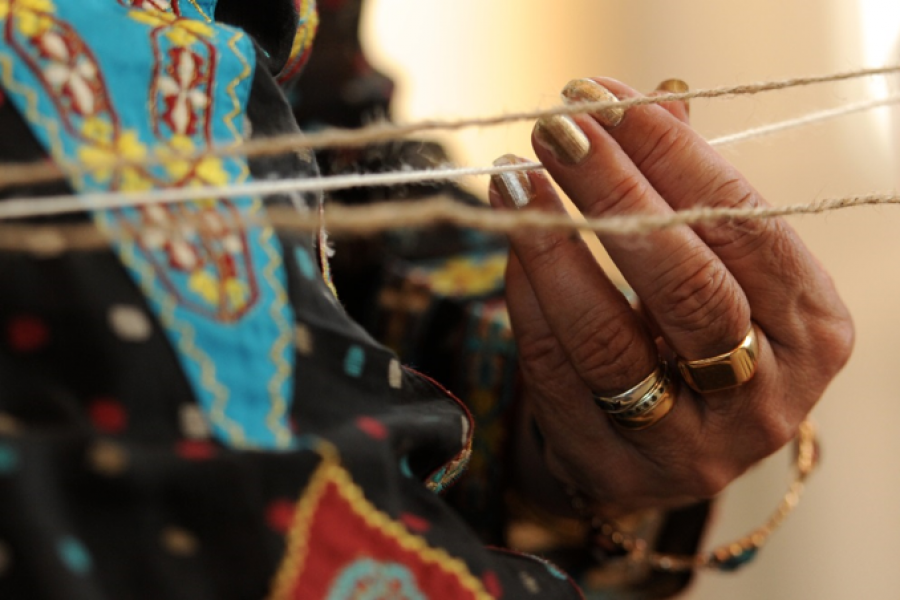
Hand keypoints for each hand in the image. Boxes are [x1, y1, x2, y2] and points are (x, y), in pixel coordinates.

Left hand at [488, 77, 852, 511]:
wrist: (664, 445)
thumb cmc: (697, 335)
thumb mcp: (718, 267)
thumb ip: (690, 191)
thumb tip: (645, 101)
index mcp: (811, 331)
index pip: (745, 229)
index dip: (673, 159)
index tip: (608, 102)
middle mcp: (765, 398)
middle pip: (684, 286)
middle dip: (612, 194)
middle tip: (555, 131)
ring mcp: (688, 446)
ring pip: (609, 339)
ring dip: (553, 246)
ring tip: (513, 180)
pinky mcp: (612, 468)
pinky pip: (555, 372)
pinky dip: (527, 299)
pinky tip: (511, 243)